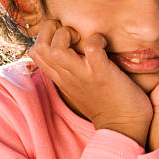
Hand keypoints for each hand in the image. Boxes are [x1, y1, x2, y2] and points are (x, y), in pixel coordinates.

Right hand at [29, 20, 152, 147]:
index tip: (65, 34)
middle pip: (38, 47)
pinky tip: (104, 44)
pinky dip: (97, 39)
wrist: (124, 128)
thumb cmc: (106, 103)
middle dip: (52, 30)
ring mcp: (82, 75)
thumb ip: (71, 69)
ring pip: (55, 48)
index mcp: (60, 77)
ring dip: (68, 34)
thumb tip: (73, 47)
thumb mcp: (79, 86)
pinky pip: (91, 48)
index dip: (46, 34)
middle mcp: (66, 76)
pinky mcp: (101, 73)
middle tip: (73, 33)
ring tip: (83, 37)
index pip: (35, 52)